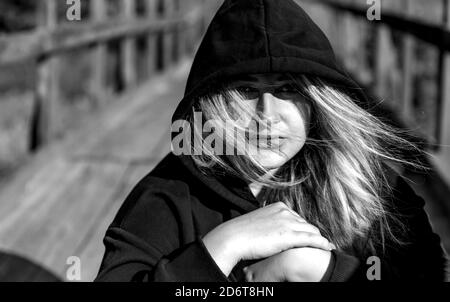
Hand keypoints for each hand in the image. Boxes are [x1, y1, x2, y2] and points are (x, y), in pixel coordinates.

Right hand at [202, 202, 332, 275]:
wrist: (233, 238)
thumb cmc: (242, 233)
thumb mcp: (258, 222)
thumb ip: (270, 222)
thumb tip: (272, 231)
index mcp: (278, 206)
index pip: (297, 217)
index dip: (302, 228)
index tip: (306, 236)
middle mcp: (285, 211)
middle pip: (305, 224)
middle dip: (311, 234)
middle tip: (319, 243)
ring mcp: (288, 222)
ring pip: (311, 231)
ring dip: (318, 239)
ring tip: (326, 246)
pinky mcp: (289, 235)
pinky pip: (311, 239)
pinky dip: (322, 243)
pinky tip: (328, 247)